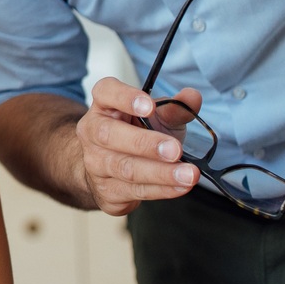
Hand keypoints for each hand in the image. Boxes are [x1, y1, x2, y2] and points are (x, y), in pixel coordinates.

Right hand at [76, 77, 201, 216]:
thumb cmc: (136, 135)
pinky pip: (134, 191)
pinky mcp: (105, 191)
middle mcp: (92, 132)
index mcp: (104, 105)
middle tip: (175, 150)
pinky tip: (180, 186)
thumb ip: (175, 108)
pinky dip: (162, 189)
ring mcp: (94, 163)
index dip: (125, 98)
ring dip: (161, 173)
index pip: (105, 92)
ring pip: (125, 168)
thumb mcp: (157, 118)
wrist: (117, 171)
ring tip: (189, 174)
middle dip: (145, 143)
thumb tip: (192, 98)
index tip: (150, 106)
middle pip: (109, 135)